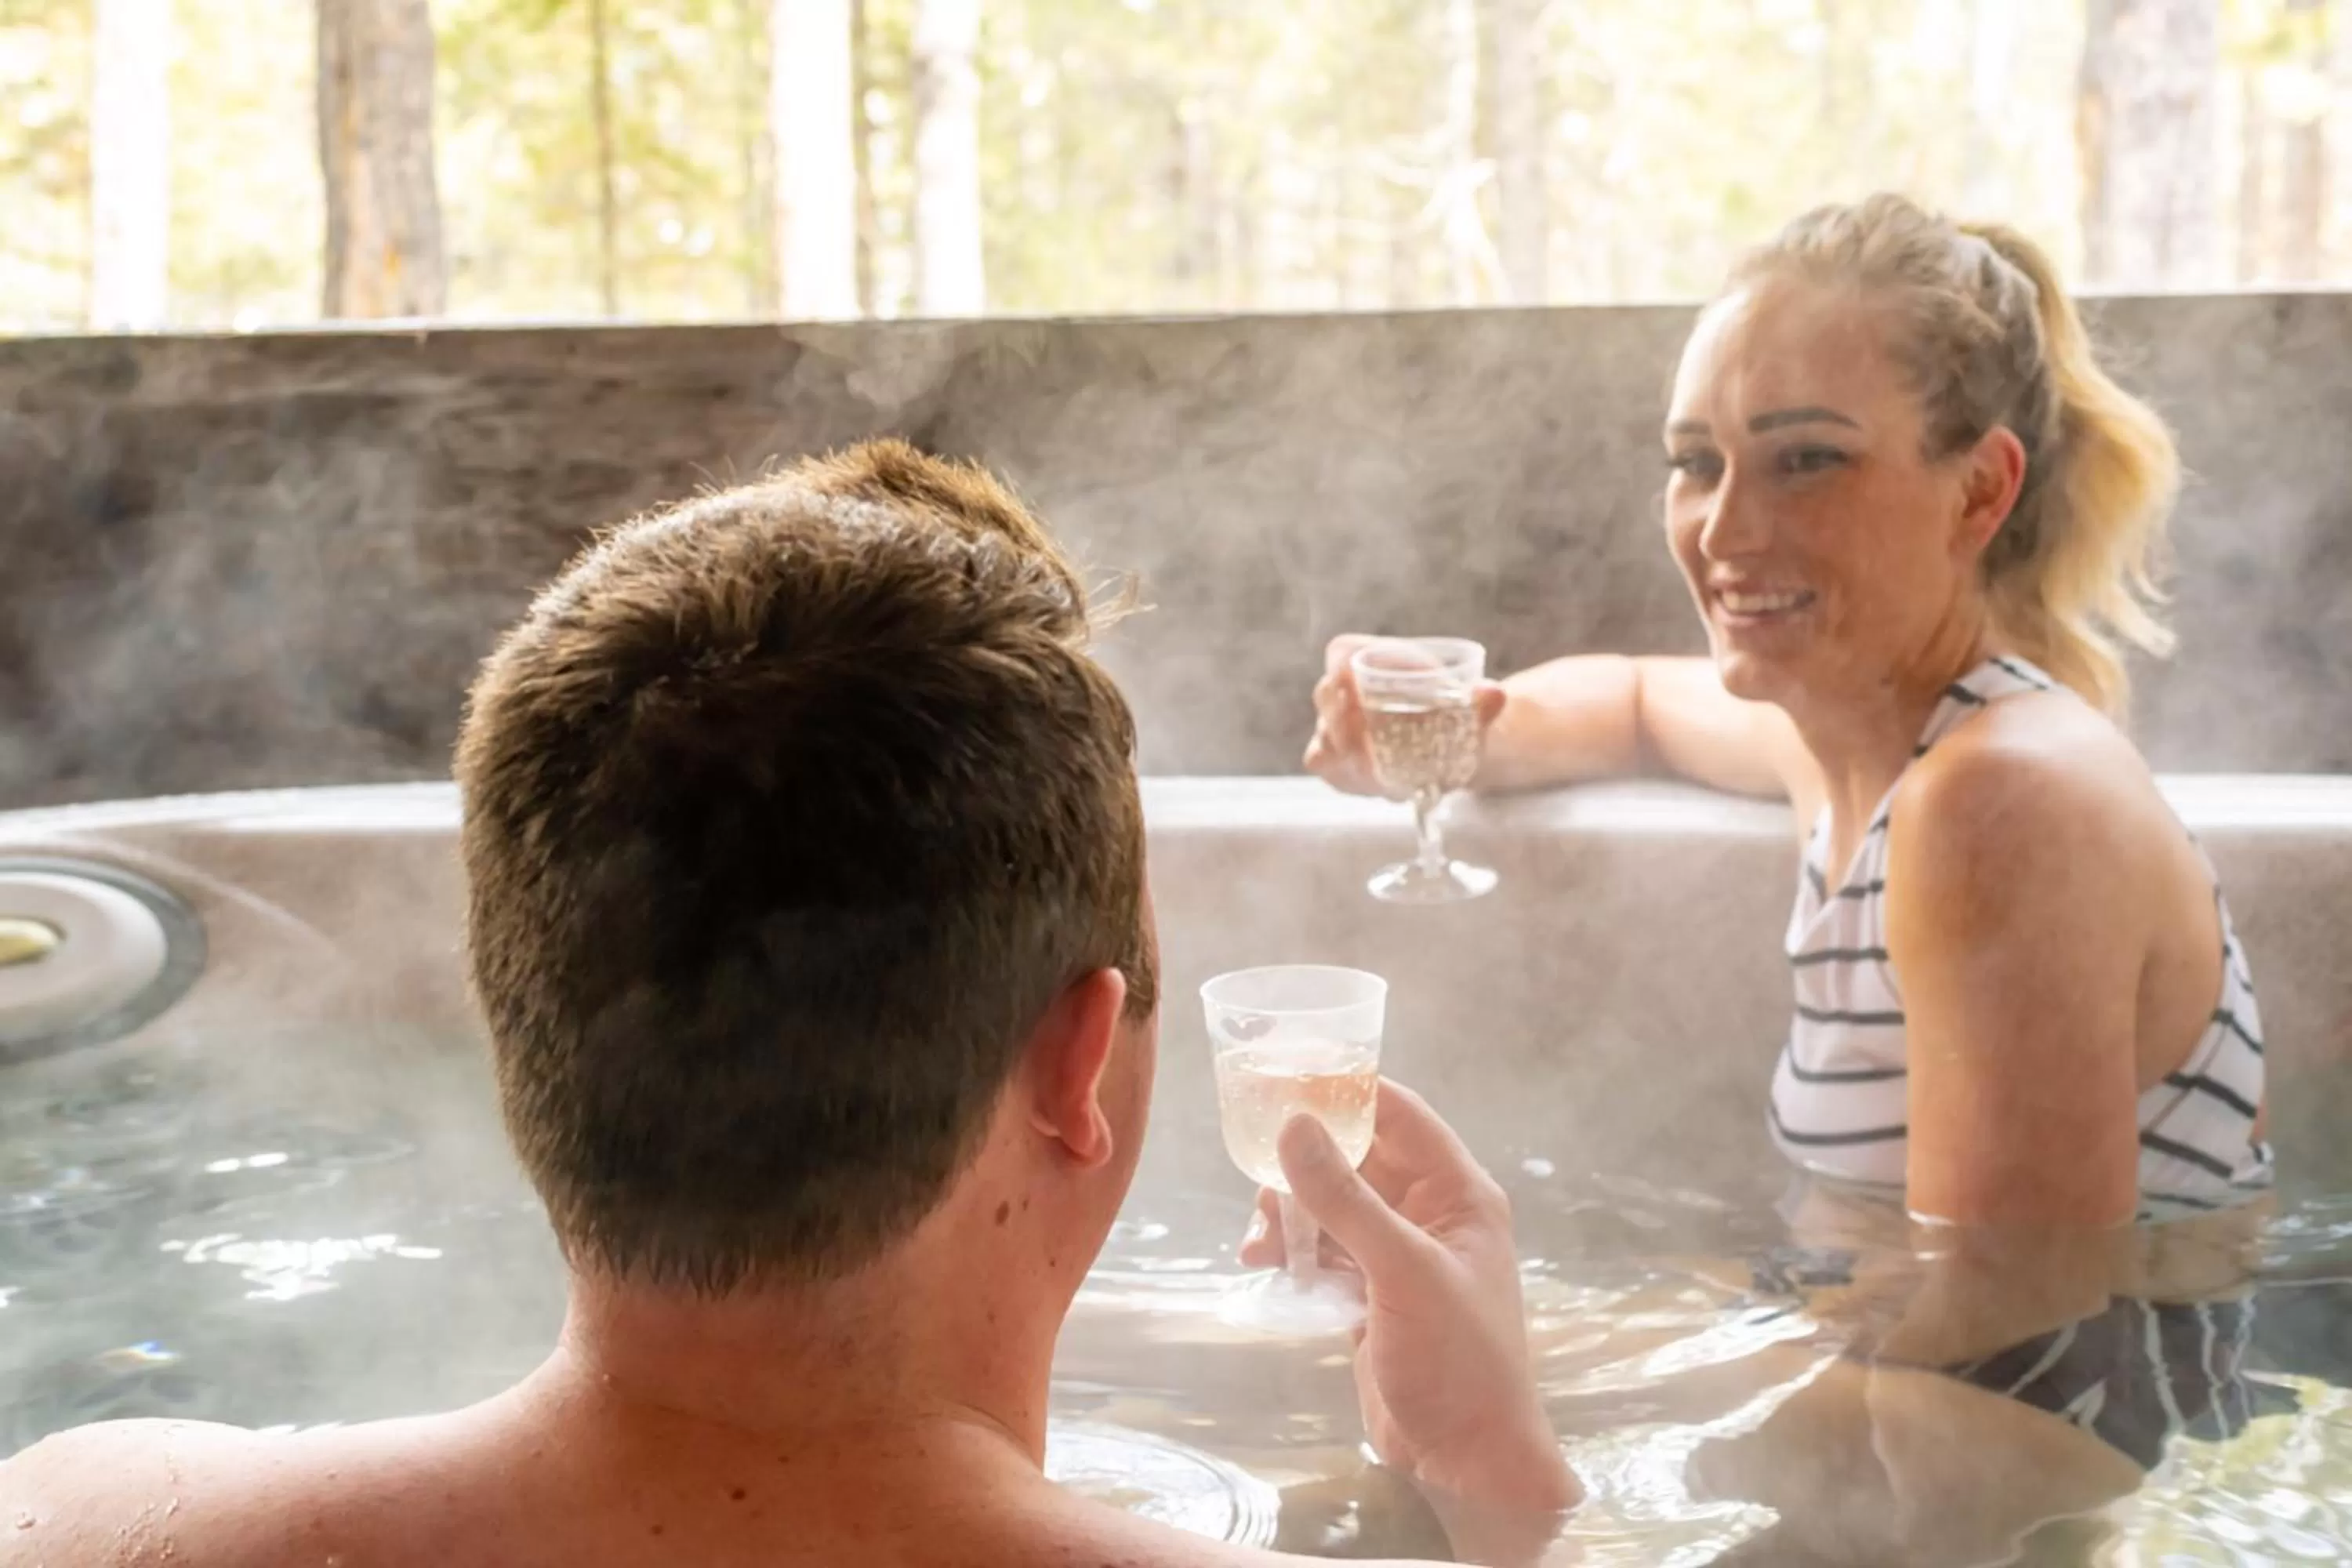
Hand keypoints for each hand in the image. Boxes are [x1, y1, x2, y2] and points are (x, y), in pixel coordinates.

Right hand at [1239, 1079, 1578, 1517]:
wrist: (1468, 1460)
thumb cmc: (1458, 1361)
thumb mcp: (1402, 1272)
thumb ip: (1346, 1200)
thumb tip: (1291, 1125)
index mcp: (1458, 1193)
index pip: (1398, 1114)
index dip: (1344, 1089)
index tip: (1282, 1076)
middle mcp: (1430, 1214)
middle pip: (1356, 1156)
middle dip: (1303, 1160)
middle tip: (1250, 1162)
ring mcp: (1399, 1254)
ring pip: (1332, 1205)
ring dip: (1290, 1211)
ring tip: (1259, 1237)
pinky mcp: (1371, 1293)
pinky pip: (1323, 1250)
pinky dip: (1292, 1251)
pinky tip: (1263, 1264)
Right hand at [1304, 635, 1506, 797]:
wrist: (1448, 745)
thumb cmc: (1449, 711)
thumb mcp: (1468, 705)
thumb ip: (1481, 700)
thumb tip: (1495, 694)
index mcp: (1373, 661)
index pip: (1342, 651)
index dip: (1340, 662)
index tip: (1351, 678)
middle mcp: (1346, 693)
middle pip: (1326, 693)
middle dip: (1337, 712)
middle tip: (1361, 728)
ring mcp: (1336, 730)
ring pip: (1323, 735)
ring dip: (1342, 749)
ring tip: (1372, 764)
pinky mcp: (1338, 762)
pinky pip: (1325, 765)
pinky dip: (1342, 773)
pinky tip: (1369, 782)